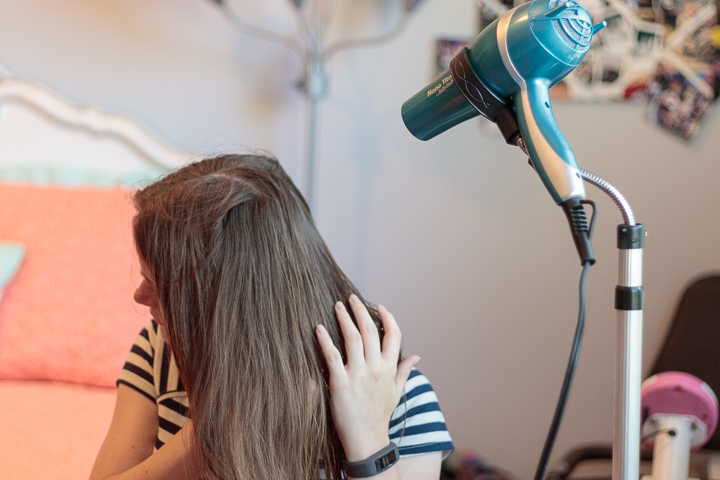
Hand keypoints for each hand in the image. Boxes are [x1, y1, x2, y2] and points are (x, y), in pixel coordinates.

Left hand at [315, 295, 419, 461]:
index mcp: (390, 368)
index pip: (394, 336)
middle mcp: (375, 368)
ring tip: (337, 306)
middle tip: (351, 298)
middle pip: (370, 331)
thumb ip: (404, 371)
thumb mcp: (396, 392)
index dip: (387, 318)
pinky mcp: (340, 383)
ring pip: (352, 338)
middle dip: (361, 311)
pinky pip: (332, 356)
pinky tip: (319, 329)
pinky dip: (325, 341)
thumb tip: (417, 357)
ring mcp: (358, 375)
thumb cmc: (380, 415)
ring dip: (344, 319)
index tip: (379, 307)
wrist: (367, 439)